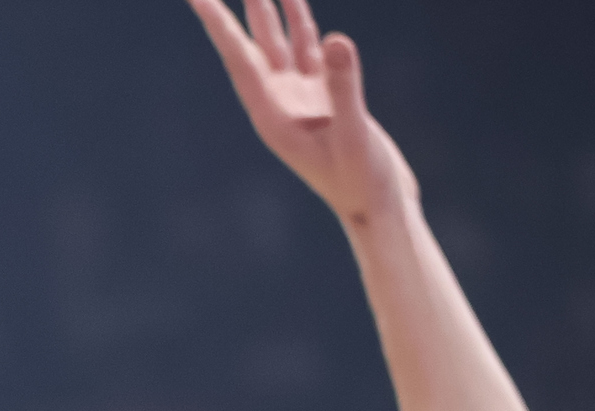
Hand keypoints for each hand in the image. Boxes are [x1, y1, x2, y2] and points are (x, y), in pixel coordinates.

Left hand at [186, 0, 413, 226]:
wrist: (378, 207)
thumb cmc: (362, 183)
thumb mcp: (353, 135)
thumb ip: (344, 89)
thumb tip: (336, 40)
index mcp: (271, 115)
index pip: (238, 58)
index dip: (216, 23)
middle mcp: (279, 102)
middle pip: (251, 44)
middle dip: (238, 10)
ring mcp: (300, 97)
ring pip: (278, 42)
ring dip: (268, 10)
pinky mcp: (325, 95)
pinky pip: (307, 49)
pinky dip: (301, 23)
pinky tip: (294, 2)